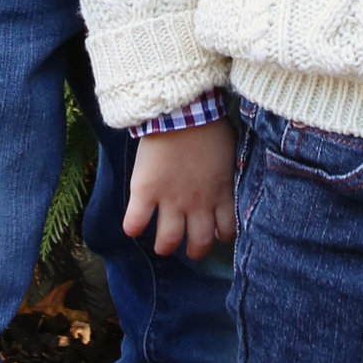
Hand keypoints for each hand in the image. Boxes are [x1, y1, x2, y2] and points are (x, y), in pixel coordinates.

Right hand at [122, 118, 236, 258]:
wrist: (182, 111)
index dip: (222, 235)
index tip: (215, 232)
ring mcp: (170, 201)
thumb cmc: (209, 125)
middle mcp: (197, 204)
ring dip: (165, 245)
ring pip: (168, 240)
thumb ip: (227, 172)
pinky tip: (132, 227)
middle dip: (195, 251)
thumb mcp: (230, 152)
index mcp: (220, 194)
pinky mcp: (145, 192)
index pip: (227, 230)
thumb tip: (226, 176)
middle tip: (189, 249)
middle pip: (199, 243)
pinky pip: (135, 221)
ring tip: (162, 245)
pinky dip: (132, 227)